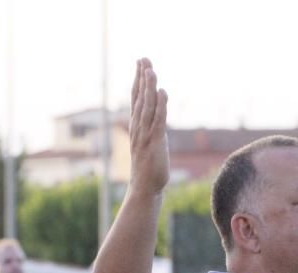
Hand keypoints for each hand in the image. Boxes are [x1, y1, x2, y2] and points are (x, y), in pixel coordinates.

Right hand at [127, 58, 169, 197]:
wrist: (145, 188)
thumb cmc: (149, 168)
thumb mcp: (148, 144)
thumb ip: (150, 129)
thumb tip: (155, 119)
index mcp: (136, 127)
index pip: (136, 99)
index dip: (137, 80)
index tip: (140, 63)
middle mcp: (138, 128)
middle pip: (139, 98)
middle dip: (141, 78)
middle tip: (143, 58)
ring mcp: (145, 135)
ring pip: (147, 106)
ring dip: (148, 87)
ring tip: (151, 70)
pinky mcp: (154, 142)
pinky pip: (158, 120)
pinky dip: (160, 106)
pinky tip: (162, 92)